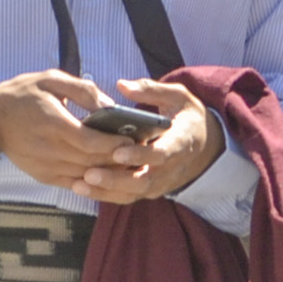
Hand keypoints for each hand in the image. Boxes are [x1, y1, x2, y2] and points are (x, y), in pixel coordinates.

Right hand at [0, 70, 220, 201]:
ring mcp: (47, 166)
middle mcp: (50, 149)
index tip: (135, 139)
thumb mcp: (51, 79)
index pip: (91, 142)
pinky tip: (109, 173)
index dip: (115, 144)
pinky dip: (94, 181)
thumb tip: (109, 105)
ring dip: (110, 173)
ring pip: (86, 175)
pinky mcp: (44, 176)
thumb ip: (83, 90)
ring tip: (132, 164)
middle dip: (119, 160)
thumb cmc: (23, 93)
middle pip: (93, 161)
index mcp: (53, 124)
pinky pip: (74, 183)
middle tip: (143, 153)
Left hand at [79, 79, 222, 202]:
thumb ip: (151, 90)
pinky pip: (127, 196)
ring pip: (133, 193)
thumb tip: (122, 85)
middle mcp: (172, 168)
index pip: (162, 154)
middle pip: (144, 180)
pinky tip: (81, 187)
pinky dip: (105, 195)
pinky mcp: (149, 189)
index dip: (140, 155)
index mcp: (182, 142)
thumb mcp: (177, 96)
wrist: (203, 145)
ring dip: (106, 191)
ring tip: (79, 184)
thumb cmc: (186, 116)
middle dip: (116, 179)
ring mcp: (161, 182)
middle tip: (89, 174)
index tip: (118, 152)